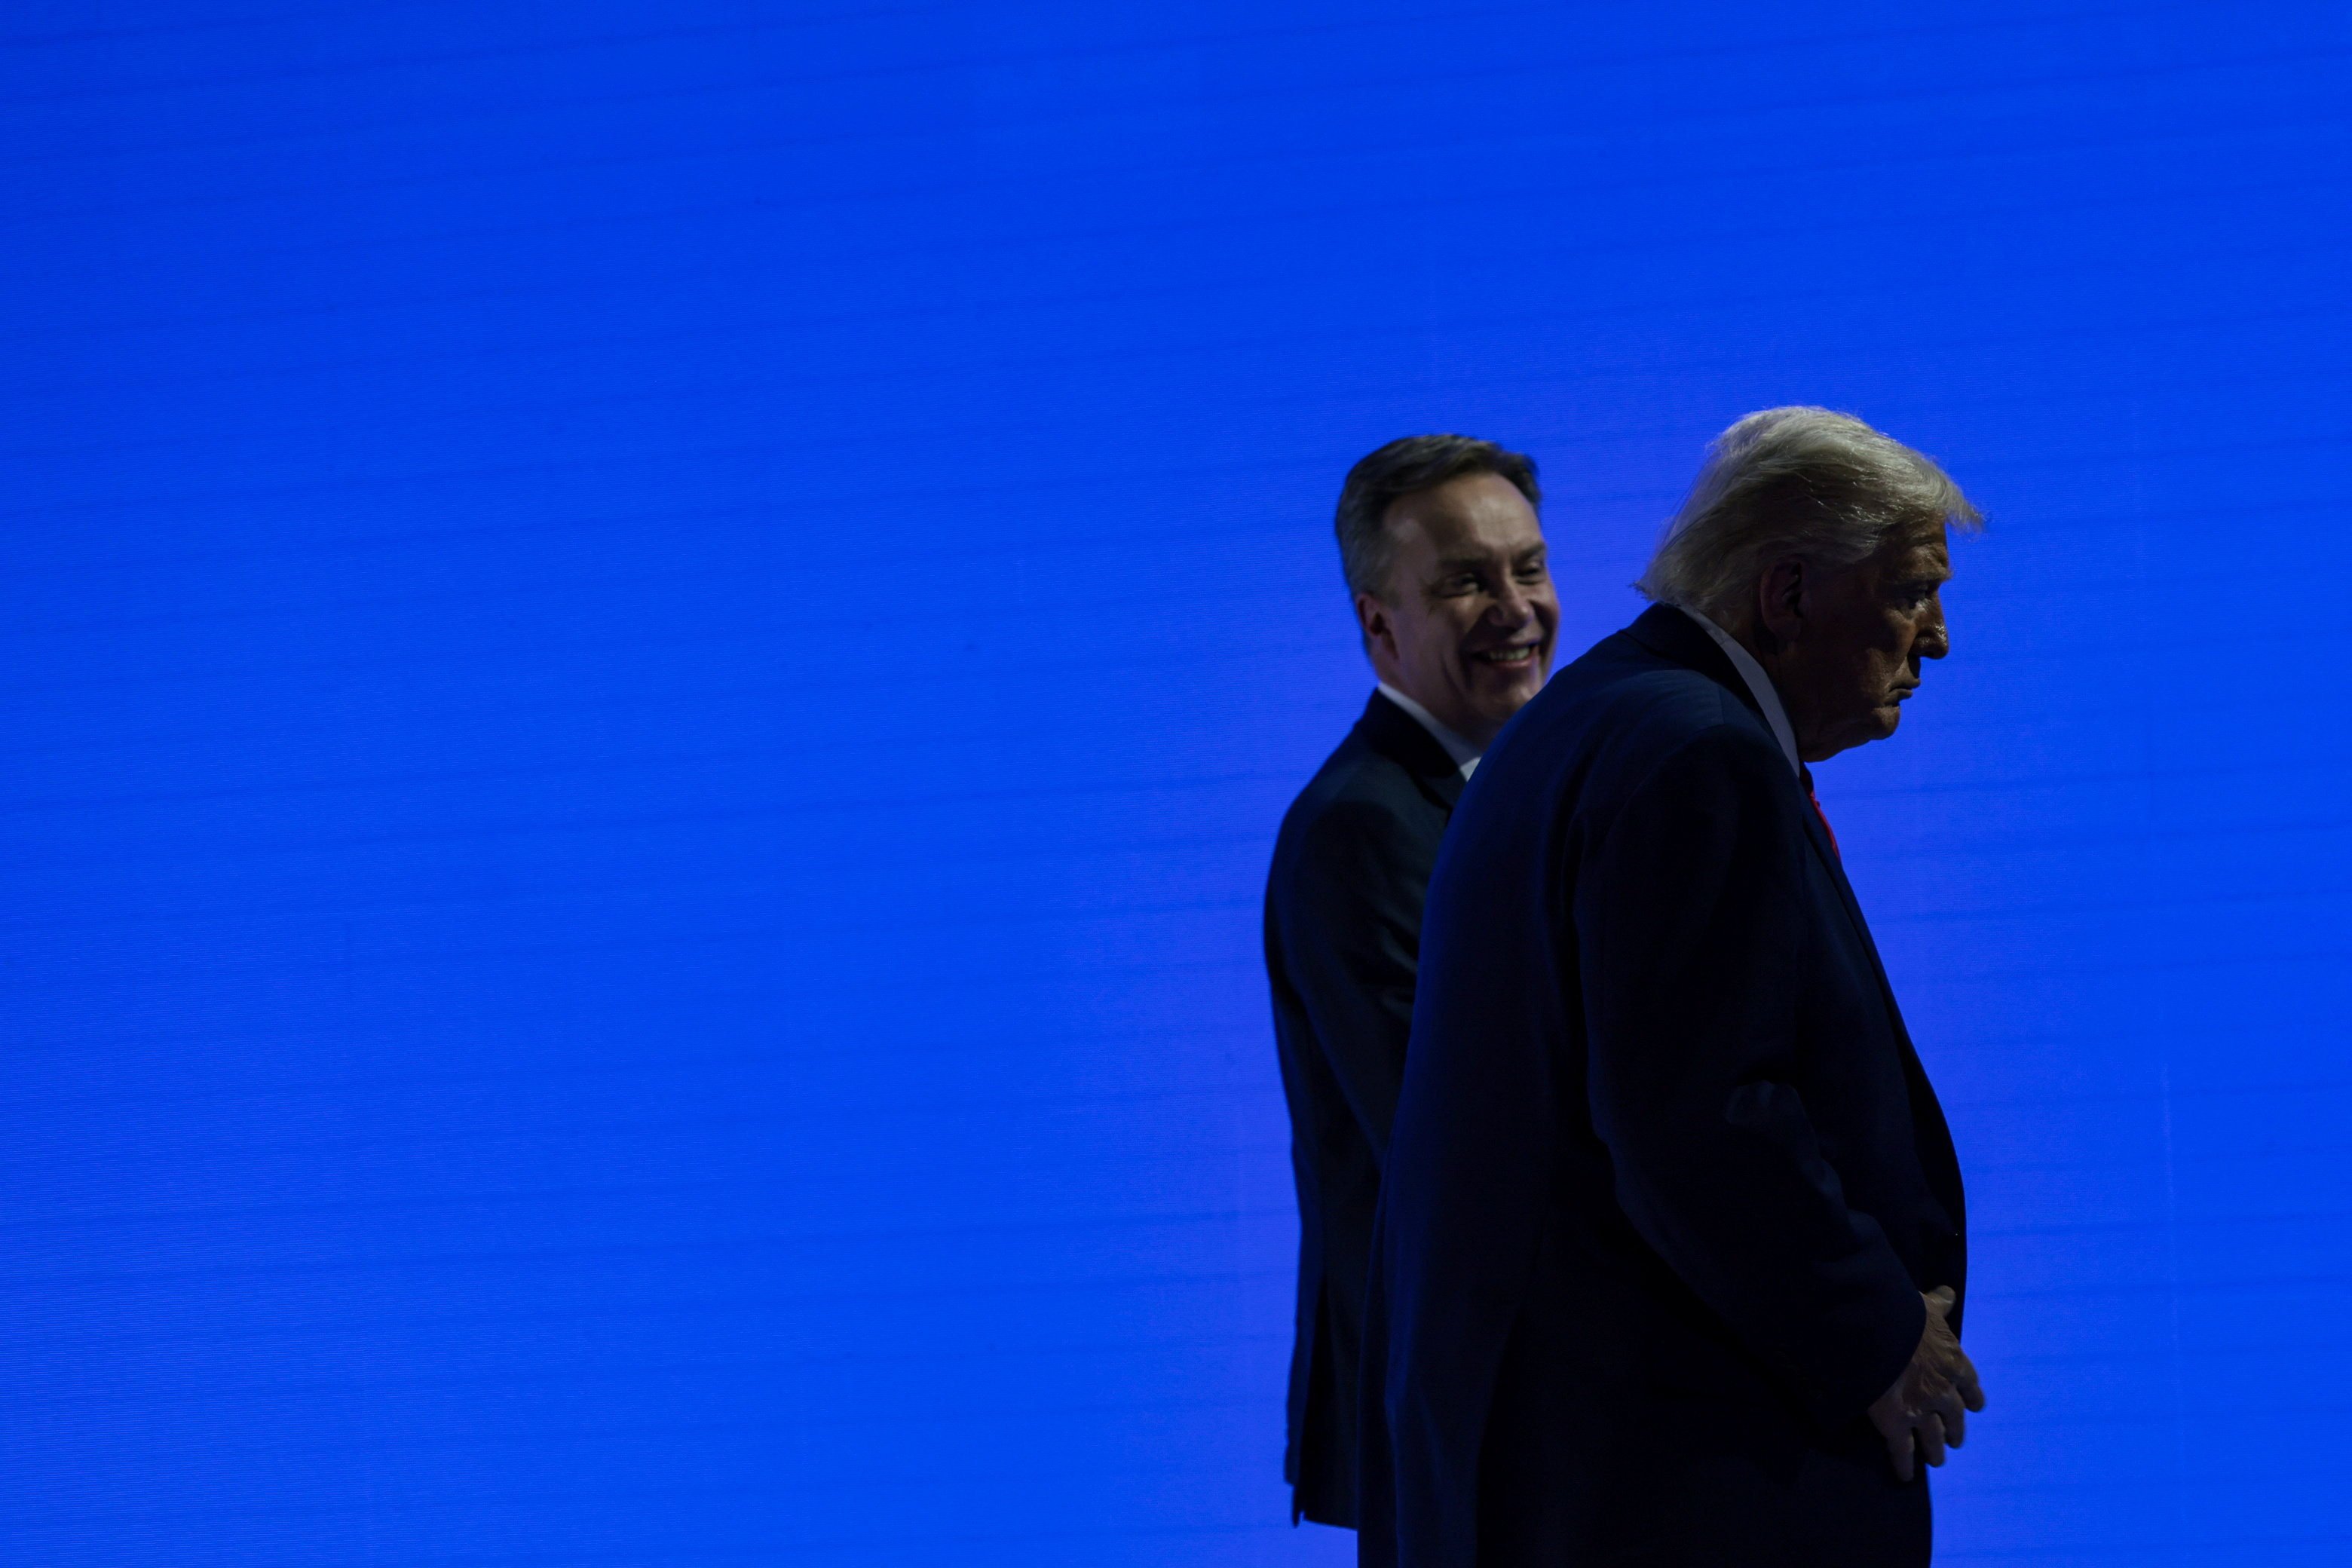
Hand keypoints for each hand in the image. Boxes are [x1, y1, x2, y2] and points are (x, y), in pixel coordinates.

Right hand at [1866, 1286, 1983, 1481]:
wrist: (1880, 1334)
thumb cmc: (1904, 1315)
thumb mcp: (1926, 1307)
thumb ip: (1939, 1305)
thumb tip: (1949, 1293)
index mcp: (1954, 1364)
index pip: (1971, 1387)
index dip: (1972, 1398)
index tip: (1974, 1406)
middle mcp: (1944, 1392)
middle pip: (1955, 1418)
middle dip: (1956, 1430)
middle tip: (1956, 1441)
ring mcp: (1922, 1411)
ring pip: (1934, 1438)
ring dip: (1936, 1450)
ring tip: (1937, 1460)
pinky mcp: (1897, 1424)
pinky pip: (1902, 1450)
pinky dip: (1903, 1465)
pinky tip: (1905, 1476)